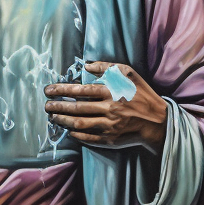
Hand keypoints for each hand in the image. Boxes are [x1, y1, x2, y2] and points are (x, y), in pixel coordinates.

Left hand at [43, 61, 166, 154]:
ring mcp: (109, 126)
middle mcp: (109, 109)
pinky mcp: (111, 139)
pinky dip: (76, 135)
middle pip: (76, 108)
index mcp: (111, 91)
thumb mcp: (128, 73)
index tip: (49, 90)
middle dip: (58, 106)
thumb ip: (107, 67)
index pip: (80, 90)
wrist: (158, 121)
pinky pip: (89, 138)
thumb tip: (86, 65)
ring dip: (63, 120)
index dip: (62, 89)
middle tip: (46, 105)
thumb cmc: (142, 94)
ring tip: (53, 117)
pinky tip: (68, 130)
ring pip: (79, 124)